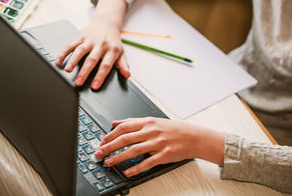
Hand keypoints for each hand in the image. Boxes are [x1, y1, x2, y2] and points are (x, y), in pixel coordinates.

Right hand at [55, 0, 129, 88]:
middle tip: (78, 82)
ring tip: (68, 71)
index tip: (94, 86)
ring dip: (73, 61)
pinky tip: (59, 61)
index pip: (106, 65)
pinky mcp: (81, 36)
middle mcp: (101, 44)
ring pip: (80, 51)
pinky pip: (71, 45)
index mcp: (112, 50)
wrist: (107, 23)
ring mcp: (90, 40)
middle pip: (92, 59)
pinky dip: (64, 53)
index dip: (100, 76)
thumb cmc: (113, 41)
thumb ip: (123, 64)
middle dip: (85, 72)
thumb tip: (127, 74)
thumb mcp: (121, 52)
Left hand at [94, 117, 224, 176]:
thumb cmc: (172, 129)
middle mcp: (151, 132)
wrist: (192, 136)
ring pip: (134, 150)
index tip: (101, 141)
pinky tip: (127, 172)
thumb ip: (132, 121)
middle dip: (110, 146)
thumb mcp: (152, 120)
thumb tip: (115, 122)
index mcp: (147, 122)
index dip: (110, 135)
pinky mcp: (163, 155)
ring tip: (108, 163)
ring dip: (119, 157)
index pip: (124, 127)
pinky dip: (136, 168)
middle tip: (99, 153)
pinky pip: (147, 163)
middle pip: (126, 138)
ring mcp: (157, 143)